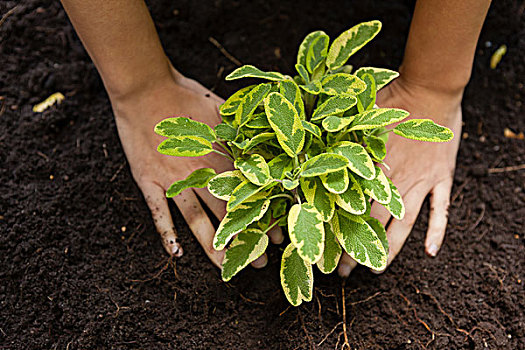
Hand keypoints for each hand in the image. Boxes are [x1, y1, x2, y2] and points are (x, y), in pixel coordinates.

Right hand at [110, 68, 281, 267]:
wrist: (146, 87)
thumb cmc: (186, 95)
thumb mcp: (224, 109)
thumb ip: (243, 131)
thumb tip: (266, 145)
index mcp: (221, 157)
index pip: (248, 195)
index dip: (263, 217)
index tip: (276, 236)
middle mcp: (200, 173)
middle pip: (226, 213)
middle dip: (244, 240)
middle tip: (258, 262)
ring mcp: (173, 179)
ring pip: (196, 220)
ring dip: (212, 246)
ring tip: (225, 268)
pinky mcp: (149, 180)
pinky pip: (159, 212)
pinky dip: (167, 234)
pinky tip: (176, 254)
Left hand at [337, 77, 461, 276]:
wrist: (429, 88)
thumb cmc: (389, 98)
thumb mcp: (354, 114)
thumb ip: (334, 134)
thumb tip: (306, 148)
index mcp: (370, 169)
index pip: (348, 208)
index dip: (335, 230)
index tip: (322, 250)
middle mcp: (394, 182)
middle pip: (372, 223)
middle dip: (356, 249)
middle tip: (343, 271)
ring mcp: (420, 182)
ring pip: (403, 225)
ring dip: (390, 249)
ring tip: (377, 270)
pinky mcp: (441, 178)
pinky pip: (441, 211)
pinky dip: (436, 232)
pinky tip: (429, 252)